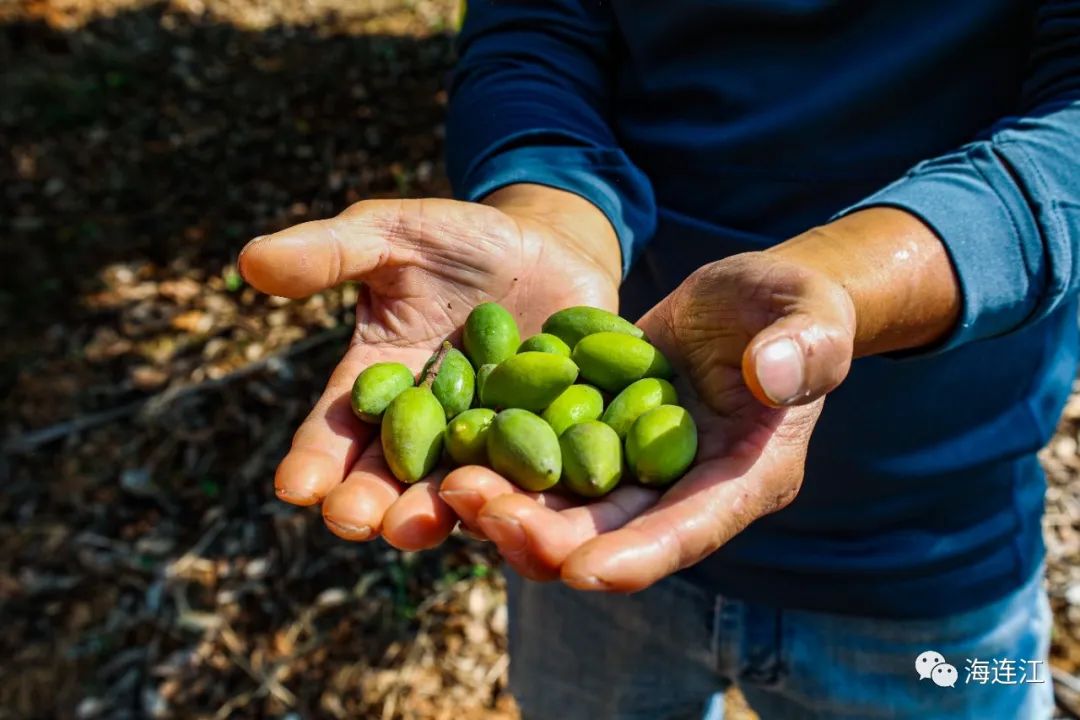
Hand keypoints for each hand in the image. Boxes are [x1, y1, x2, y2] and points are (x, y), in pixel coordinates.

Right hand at [239, 185, 621, 550]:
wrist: (552, 248)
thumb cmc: (462, 240)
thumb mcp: (394, 234)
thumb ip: (331, 252)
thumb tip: (249, 260)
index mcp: (380, 385)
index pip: (338, 430)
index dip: (315, 460)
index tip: (294, 487)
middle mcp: (431, 428)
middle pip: (393, 476)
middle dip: (370, 501)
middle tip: (354, 521)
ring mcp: (491, 442)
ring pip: (461, 489)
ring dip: (440, 512)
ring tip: (418, 527)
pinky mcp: (552, 444)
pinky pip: (538, 478)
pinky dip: (526, 497)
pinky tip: (517, 512)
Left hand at [441, 251, 856, 588]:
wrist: (748, 301)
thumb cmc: (796, 306)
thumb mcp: (811, 315)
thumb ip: (805, 347)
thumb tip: (771, 376)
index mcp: (745, 479)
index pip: (691, 529)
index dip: (637, 556)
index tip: (579, 572)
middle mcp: (684, 490)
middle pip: (611, 533)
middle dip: (545, 535)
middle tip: (479, 511)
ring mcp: (637, 467)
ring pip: (567, 506)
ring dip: (510, 505)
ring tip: (451, 483)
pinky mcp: (599, 435)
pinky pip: (548, 459)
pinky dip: (504, 459)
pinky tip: (454, 447)